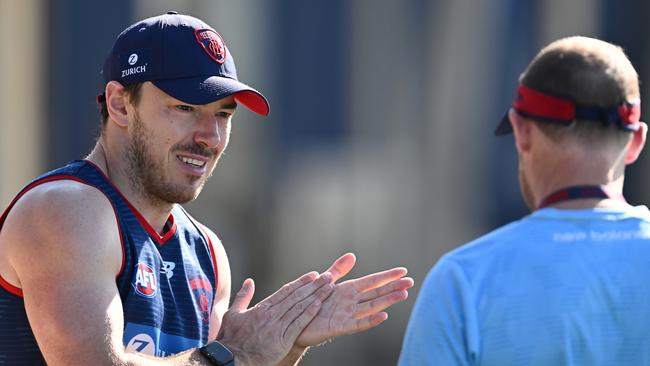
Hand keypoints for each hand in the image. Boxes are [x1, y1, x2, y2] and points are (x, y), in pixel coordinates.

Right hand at [217, 272, 333, 365]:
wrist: (231, 358)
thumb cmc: (231, 338)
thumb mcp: (233, 314)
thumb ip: (243, 296)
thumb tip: (249, 281)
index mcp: (262, 307)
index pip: (286, 291)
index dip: (301, 282)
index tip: (313, 275)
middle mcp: (272, 314)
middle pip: (297, 296)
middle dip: (314, 285)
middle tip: (327, 276)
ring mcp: (278, 326)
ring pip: (300, 307)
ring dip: (316, 296)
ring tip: (329, 287)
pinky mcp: (282, 340)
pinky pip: (299, 324)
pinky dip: (309, 313)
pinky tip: (319, 304)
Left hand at [295, 253, 413, 346]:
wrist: (295, 321)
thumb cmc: (312, 302)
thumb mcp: (325, 282)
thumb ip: (338, 270)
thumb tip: (352, 255)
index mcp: (349, 290)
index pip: (372, 281)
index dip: (387, 276)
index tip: (403, 271)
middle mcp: (351, 302)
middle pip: (376, 293)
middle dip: (393, 287)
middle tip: (411, 282)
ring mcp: (347, 315)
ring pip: (372, 307)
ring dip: (387, 301)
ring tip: (403, 294)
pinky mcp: (340, 327)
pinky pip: (358, 324)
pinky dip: (371, 320)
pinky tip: (384, 316)